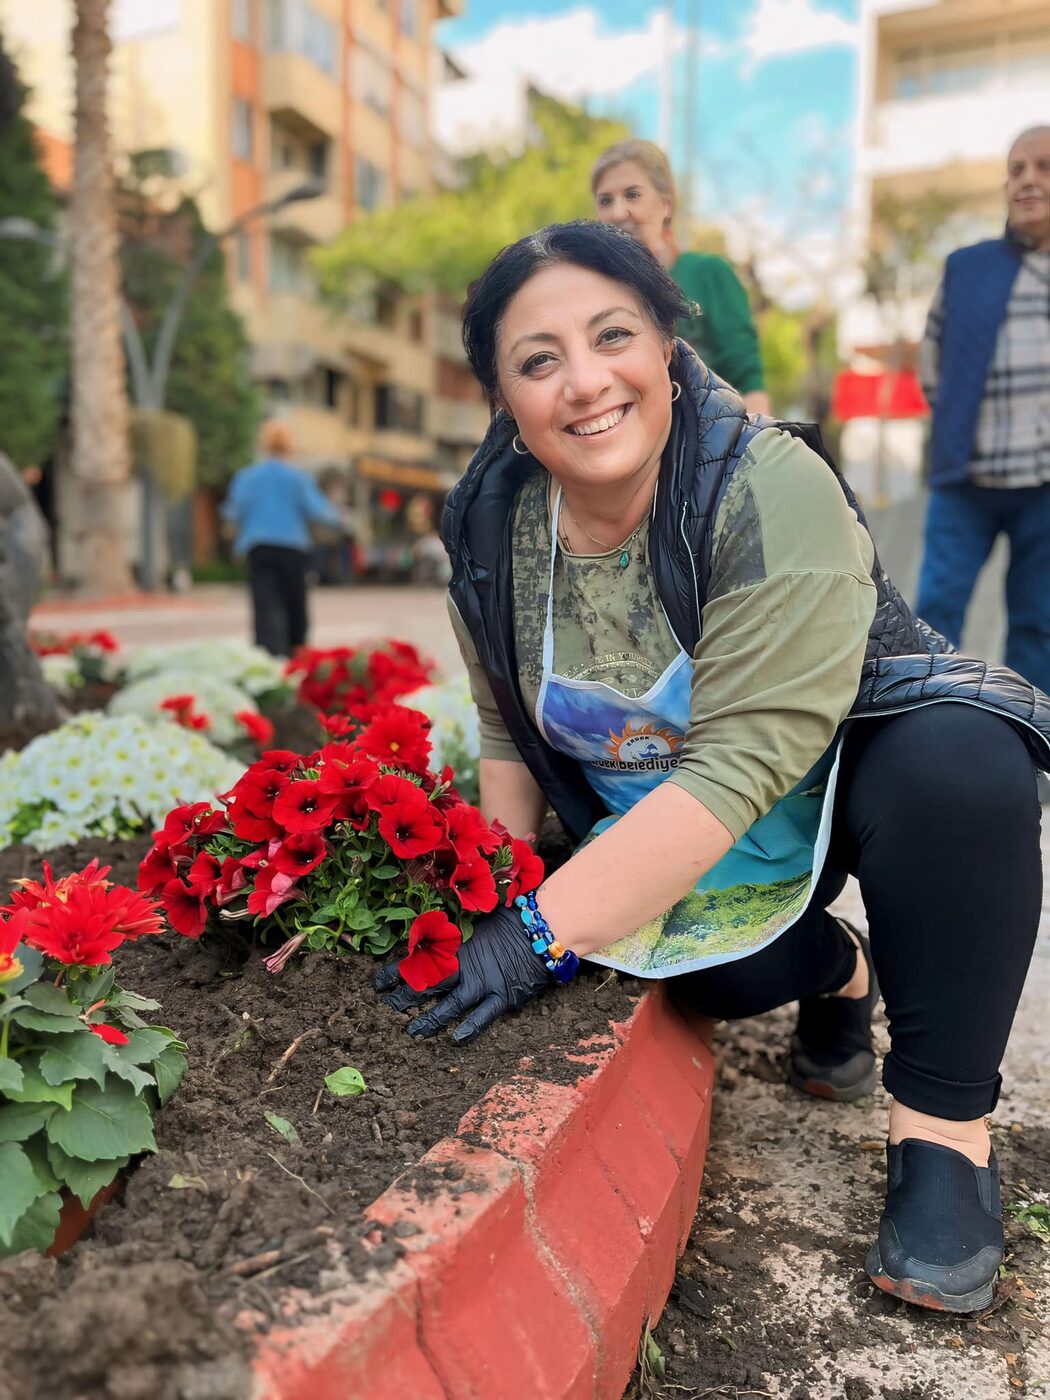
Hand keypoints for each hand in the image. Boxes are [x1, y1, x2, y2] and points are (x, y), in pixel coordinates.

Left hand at [374, 903, 552, 1043]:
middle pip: (428, 986)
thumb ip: (456, 926)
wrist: (545, 929)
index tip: (377, 982)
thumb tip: (430, 924)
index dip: (396, 973)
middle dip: (405, 997)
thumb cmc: (512, 917)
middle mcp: (466, 967)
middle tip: (387, 1007)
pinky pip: (482, 1017)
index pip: (418, 961)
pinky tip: (455, 1040)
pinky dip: (468, 1028)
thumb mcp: (478, 917)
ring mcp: (484, 984)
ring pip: (450, 1006)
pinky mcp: (503, 998)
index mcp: (457, 945)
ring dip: (429, 1019)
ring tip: (412, 1030)